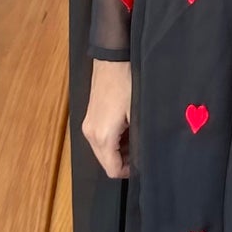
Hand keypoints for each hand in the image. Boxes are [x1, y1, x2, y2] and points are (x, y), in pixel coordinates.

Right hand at [82, 60, 131, 179]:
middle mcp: (90, 134)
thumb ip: (138, 140)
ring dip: (119, 151)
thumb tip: (142, 157)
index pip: (112, 170)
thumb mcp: (138, 114)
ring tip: (137, 137)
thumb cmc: (127, 84)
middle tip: (142, 150)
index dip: (129, 172)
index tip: (143, 164)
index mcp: (102, 137)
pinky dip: (113, 140)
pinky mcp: (90, 117)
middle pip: (105, 162)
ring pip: (103, 151)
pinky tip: (127, 128)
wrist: (112, 59)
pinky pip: (100, 138)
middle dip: (124, 161)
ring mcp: (88, 125)